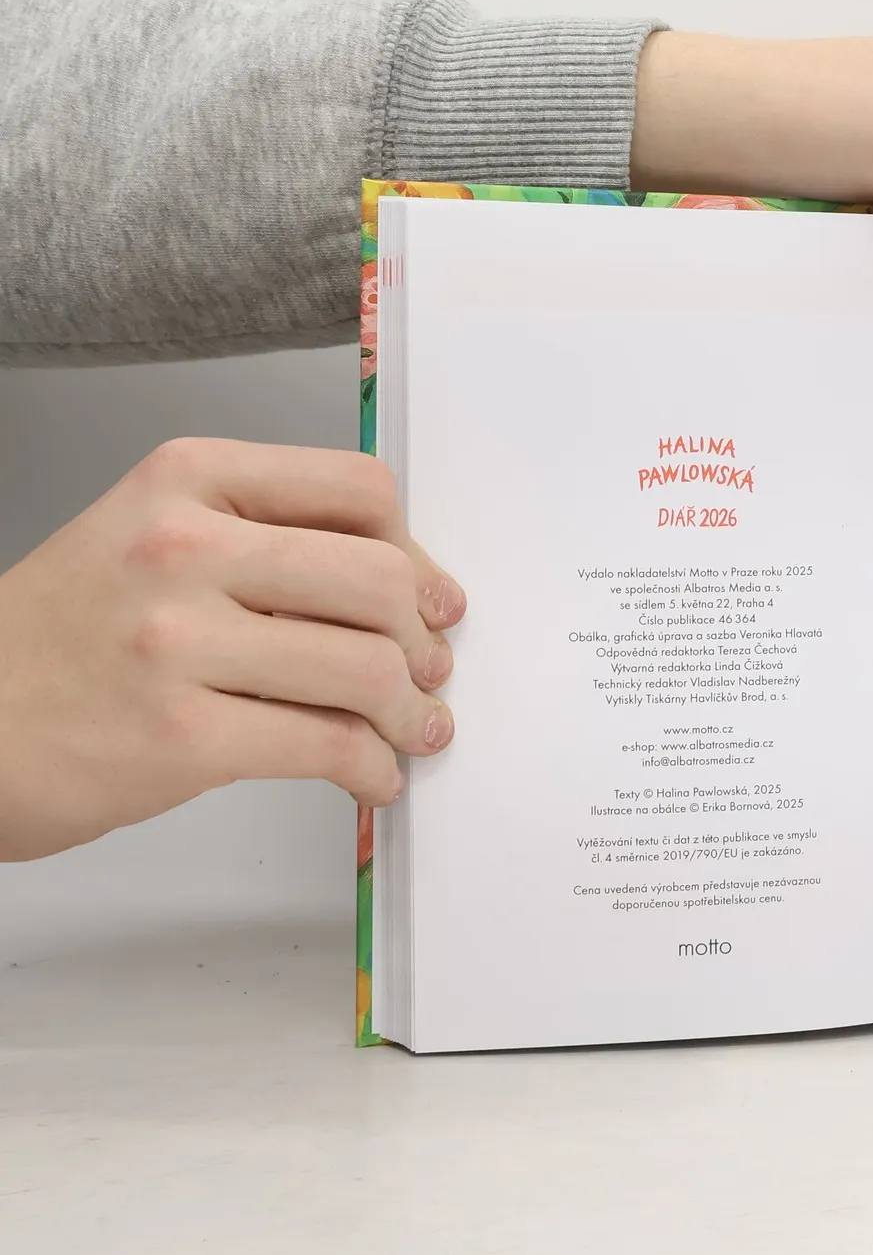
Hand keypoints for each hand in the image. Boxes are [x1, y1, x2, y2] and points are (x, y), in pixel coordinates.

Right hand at [0, 438, 463, 862]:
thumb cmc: (62, 635)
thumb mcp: (150, 537)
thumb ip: (265, 539)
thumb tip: (402, 587)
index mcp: (189, 479)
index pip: (358, 490)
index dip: (414, 553)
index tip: (429, 595)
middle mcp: (183, 547)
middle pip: (379, 579)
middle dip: (424, 638)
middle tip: (428, 672)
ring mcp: (178, 642)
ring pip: (366, 667)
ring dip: (411, 712)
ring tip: (410, 730)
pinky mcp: (180, 736)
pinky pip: (327, 745)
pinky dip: (372, 767)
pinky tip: (371, 775)